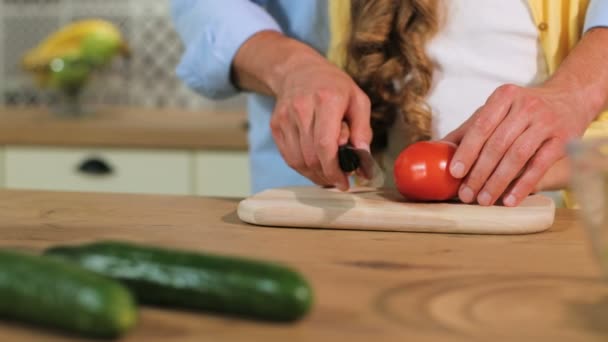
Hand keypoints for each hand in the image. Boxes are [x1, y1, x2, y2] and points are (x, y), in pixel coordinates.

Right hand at [233, 31, 371, 190]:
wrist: (298, 70)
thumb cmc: (333, 86)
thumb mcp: (358, 100)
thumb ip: (363, 130)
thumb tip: (364, 161)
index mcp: (326, 99)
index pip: (325, 144)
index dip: (334, 169)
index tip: (345, 182)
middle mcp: (302, 108)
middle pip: (311, 156)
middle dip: (327, 175)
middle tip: (340, 179)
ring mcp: (285, 118)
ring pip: (298, 161)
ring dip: (315, 175)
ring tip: (329, 174)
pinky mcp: (276, 126)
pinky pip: (289, 157)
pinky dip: (303, 168)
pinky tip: (315, 167)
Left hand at [443, 84, 588, 206]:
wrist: (570, 98)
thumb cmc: (522, 109)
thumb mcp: (498, 109)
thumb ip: (470, 129)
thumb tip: (437, 149)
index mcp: (504, 97)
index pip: (481, 126)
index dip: (467, 151)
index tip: (455, 173)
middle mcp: (526, 106)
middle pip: (497, 144)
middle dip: (479, 173)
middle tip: (466, 194)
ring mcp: (546, 122)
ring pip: (517, 156)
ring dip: (498, 182)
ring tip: (484, 200)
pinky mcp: (563, 139)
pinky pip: (540, 165)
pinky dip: (523, 185)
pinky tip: (510, 200)